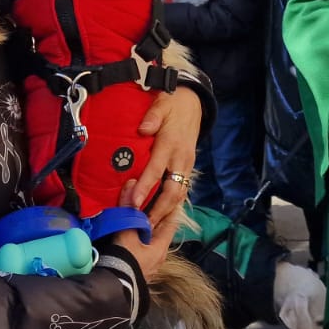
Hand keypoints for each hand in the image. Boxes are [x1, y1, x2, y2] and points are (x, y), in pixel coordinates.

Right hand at [110, 181, 179, 279]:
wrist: (113, 290)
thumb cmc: (125, 262)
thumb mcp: (127, 235)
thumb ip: (129, 211)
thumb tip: (132, 183)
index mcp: (161, 246)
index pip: (171, 221)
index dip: (172, 207)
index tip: (172, 194)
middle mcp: (157, 255)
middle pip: (159, 231)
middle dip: (156, 217)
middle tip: (154, 201)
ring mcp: (147, 264)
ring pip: (149, 240)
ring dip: (144, 228)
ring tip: (140, 215)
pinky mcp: (136, 268)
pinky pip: (139, 248)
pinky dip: (136, 238)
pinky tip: (129, 234)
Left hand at [132, 86, 201, 221]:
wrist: (194, 103)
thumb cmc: (173, 104)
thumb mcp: (162, 103)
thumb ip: (153, 116)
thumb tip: (143, 129)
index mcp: (171, 144)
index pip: (156, 169)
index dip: (145, 187)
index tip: (133, 202)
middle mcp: (181, 158)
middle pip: (171, 190)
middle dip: (158, 210)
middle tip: (144, 224)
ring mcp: (187, 165)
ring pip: (179, 194)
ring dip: (166, 211)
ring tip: (152, 226)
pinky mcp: (188, 167)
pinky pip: (182, 190)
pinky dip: (173, 205)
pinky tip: (164, 216)